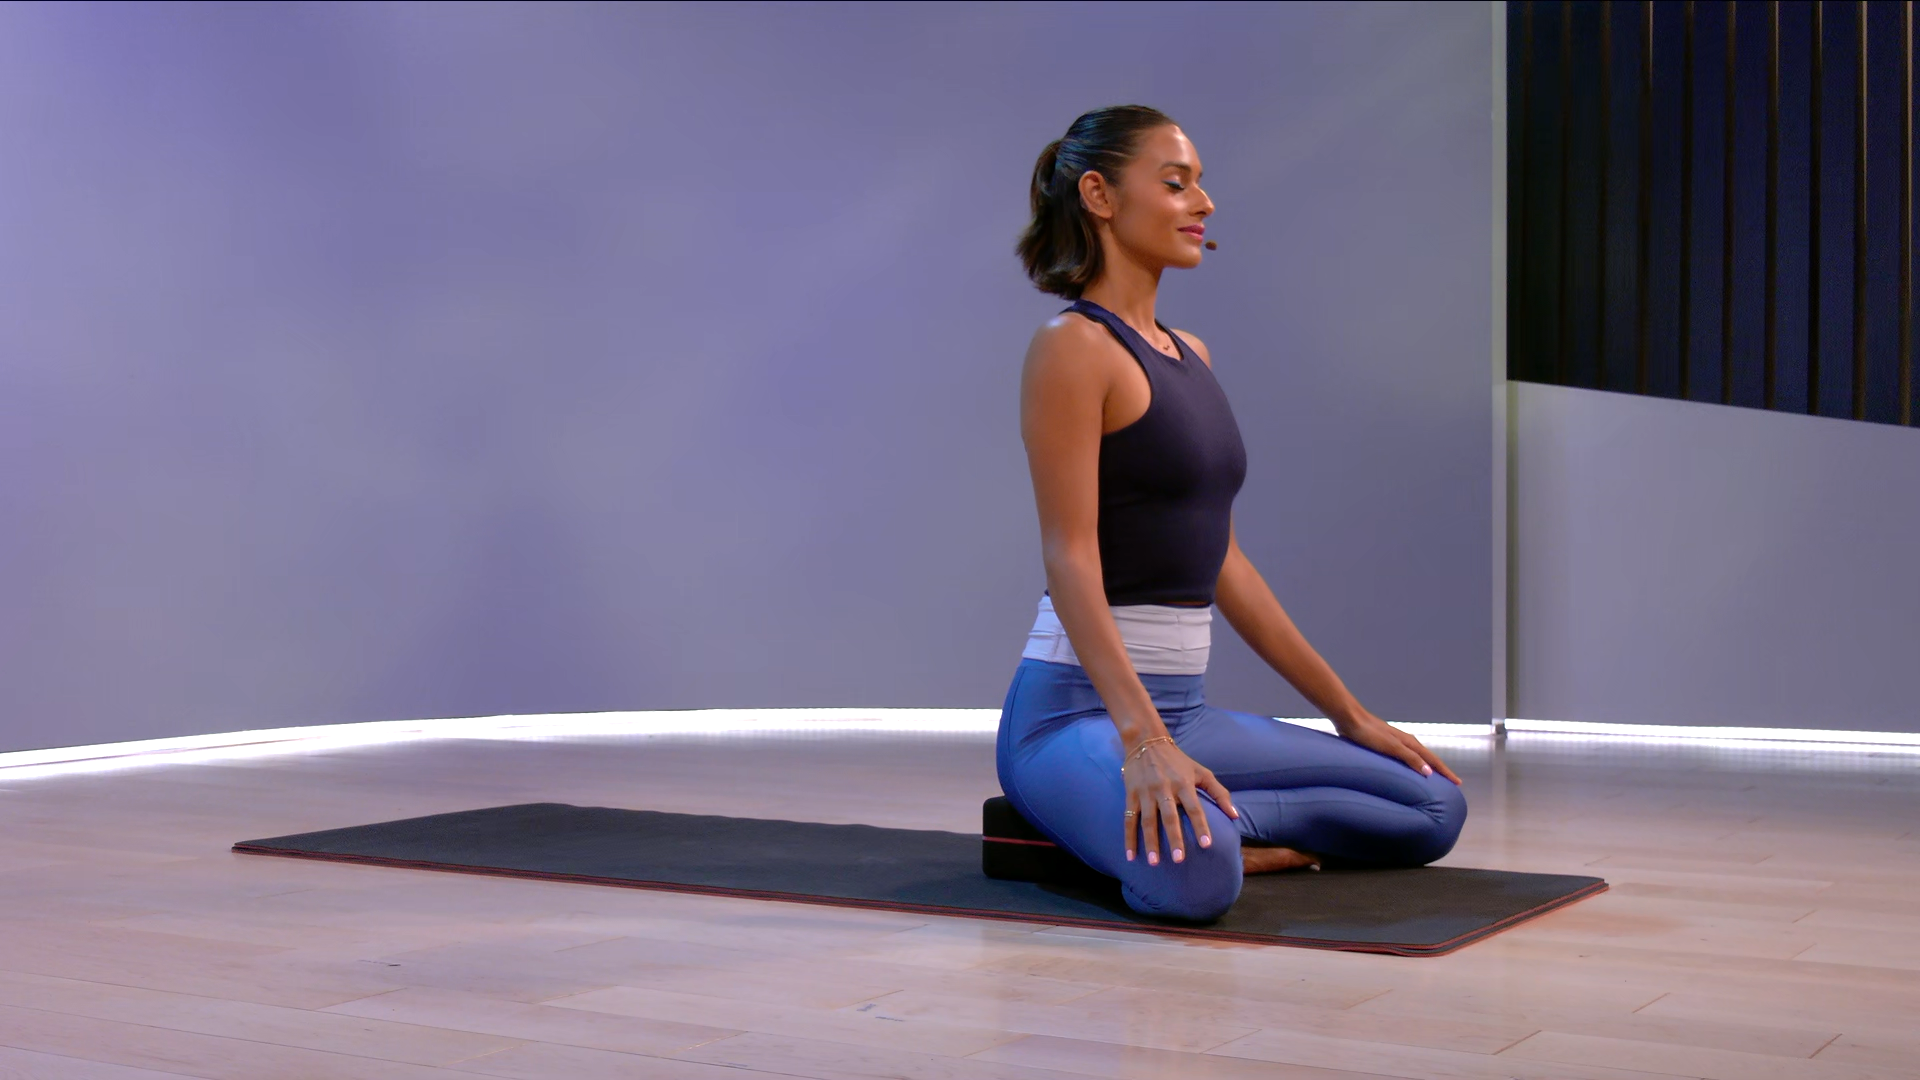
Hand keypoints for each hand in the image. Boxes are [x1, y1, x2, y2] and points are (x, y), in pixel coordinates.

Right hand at [1122, 737, 1237, 866]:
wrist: (1146, 741)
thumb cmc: (1178, 761)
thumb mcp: (1202, 772)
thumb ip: (1220, 793)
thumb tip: (1235, 816)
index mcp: (1184, 783)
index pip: (1194, 807)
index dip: (1201, 826)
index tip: (1206, 845)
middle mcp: (1164, 788)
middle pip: (1169, 816)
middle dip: (1174, 838)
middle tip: (1179, 860)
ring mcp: (1145, 792)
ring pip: (1147, 820)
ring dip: (1150, 842)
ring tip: (1154, 862)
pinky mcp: (1131, 794)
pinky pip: (1128, 819)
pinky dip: (1129, 838)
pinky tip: (1131, 856)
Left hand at [1335, 709, 1461, 784]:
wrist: (1350, 719)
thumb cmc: (1369, 734)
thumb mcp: (1391, 748)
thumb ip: (1410, 758)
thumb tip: (1429, 772)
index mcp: (1410, 743)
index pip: (1433, 760)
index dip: (1445, 771)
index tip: (1458, 783)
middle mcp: (1406, 741)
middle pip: (1428, 757)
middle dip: (1440, 769)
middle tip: (1451, 782)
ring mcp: (1395, 742)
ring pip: (1417, 756)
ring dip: (1427, 766)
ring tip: (1433, 777)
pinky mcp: (1384, 744)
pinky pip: (1405, 757)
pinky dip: (1412, 764)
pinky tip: (1407, 769)